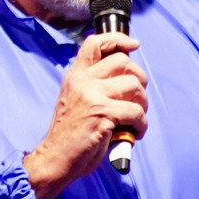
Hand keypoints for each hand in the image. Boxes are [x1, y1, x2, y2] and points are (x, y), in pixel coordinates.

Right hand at [25, 32, 146, 198]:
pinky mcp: (102, 113)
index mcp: (75, 76)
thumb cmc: (71, 135)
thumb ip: (94, 86)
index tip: (134, 45)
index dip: (117, 39)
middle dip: (139, 80)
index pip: (94, 43)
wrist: (55, 158)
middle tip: (138, 100)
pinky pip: (136, 112)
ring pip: (134, 86)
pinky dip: (141, 125)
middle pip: (124, 62)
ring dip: (143, 104)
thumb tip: (127, 79)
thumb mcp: (77, 101)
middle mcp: (82, 81)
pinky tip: (134, 133)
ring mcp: (92, 95)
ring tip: (135, 120)